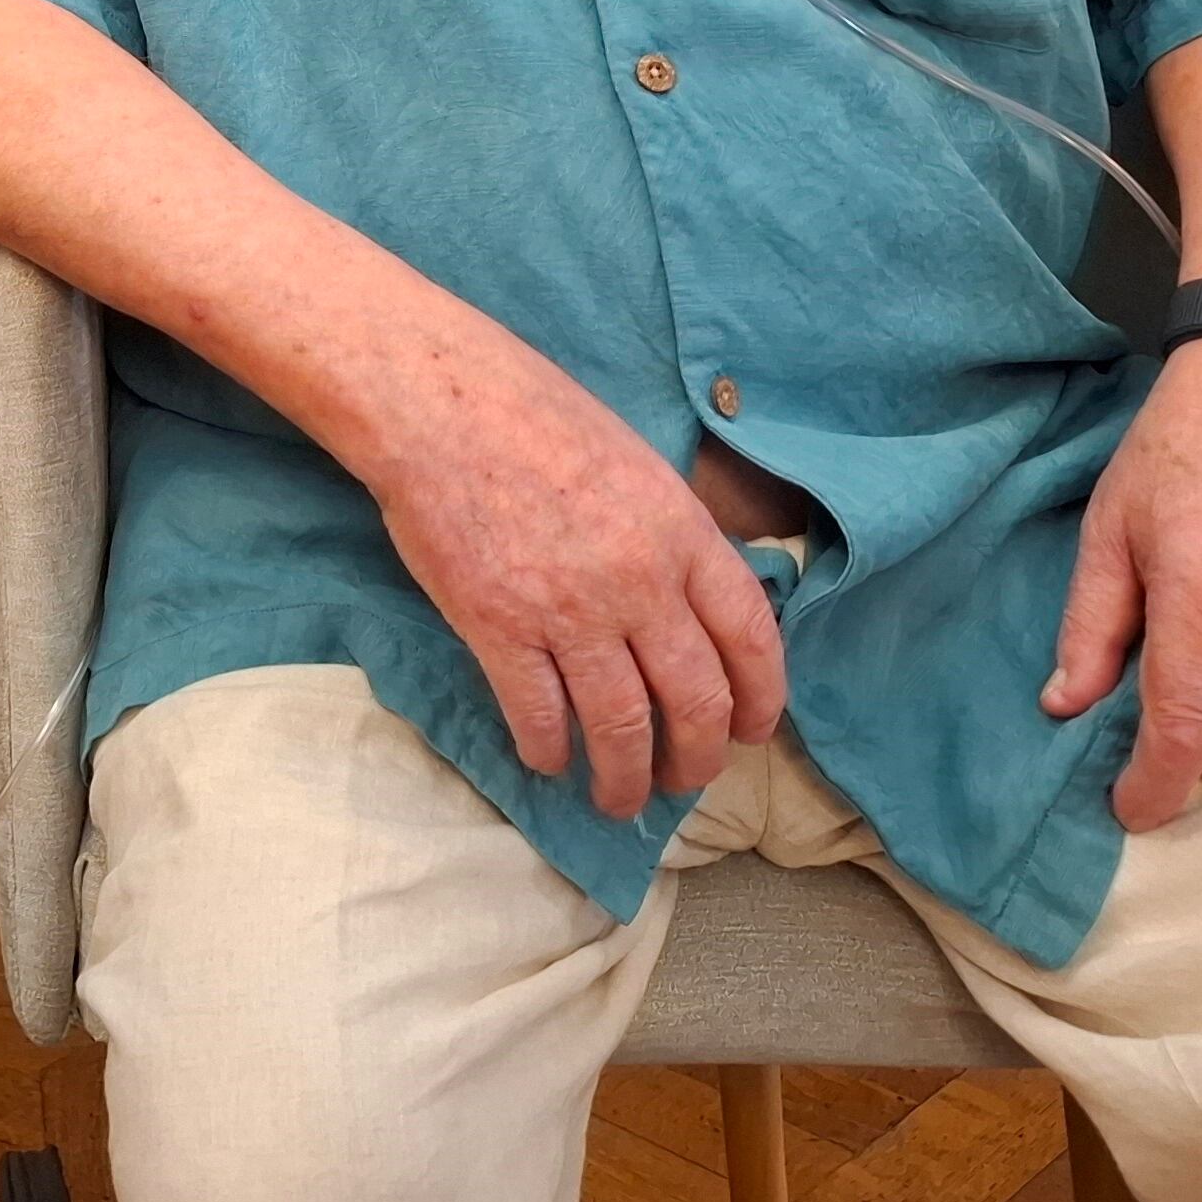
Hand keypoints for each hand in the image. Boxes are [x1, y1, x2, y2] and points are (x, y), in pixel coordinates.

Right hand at [366, 335, 788, 817]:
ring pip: (622, 727)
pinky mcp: (501, 630)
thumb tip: (691, 603)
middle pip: (696, 702)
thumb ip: (672, 537)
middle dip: (697, 759)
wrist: (440, 403)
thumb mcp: (637, 465)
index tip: (750, 733)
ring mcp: (570, 611)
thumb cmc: (534, 416)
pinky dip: (549, 751)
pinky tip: (548, 760)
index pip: (752, 639)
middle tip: (683, 781)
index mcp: (684, 535)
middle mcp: (641, 583)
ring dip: (625, 779)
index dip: (760, 701)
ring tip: (617, 799)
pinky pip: (539, 717)